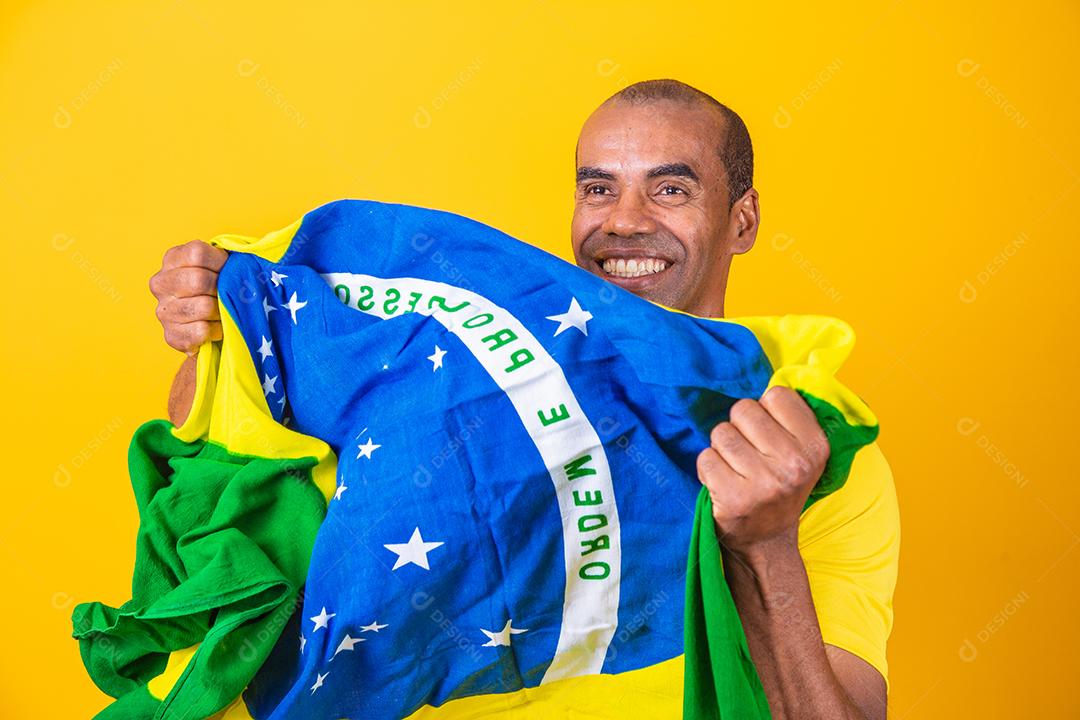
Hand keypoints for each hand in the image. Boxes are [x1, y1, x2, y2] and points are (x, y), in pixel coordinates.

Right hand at [149, 240, 227, 352]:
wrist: (208, 325)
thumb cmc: (218, 289)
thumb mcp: (220, 266)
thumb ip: (228, 259)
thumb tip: (243, 265)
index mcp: (172, 259)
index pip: (198, 254)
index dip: (221, 263)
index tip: (229, 270)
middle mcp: (161, 283)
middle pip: (198, 280)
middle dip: (221, 289)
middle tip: (227, 294)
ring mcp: (163, 311)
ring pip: (204, 307)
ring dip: (221, 311)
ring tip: (222, 311)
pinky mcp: (171, 336)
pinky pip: (203, 330)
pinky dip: (217, 330)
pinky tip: (217, 327)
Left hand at [696, 386, 829, 559]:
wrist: (766, 542)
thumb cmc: (779, 485)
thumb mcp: (802, 452)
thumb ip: (791, 416)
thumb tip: (771, 376)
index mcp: (815, 446)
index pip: (776, 395)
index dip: (764, 411)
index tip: (768, 434)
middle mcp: (794, 464)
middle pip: (743, 410)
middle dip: (739, 428)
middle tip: (748, 455)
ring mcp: (764, 483)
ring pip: (721, 433)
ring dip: (721, 449)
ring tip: (736, 470)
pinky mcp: (734, 498)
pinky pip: (705, 458)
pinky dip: (708, 468)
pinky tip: (723, 484)